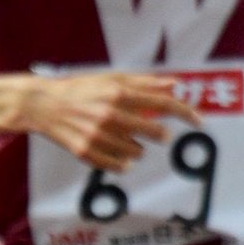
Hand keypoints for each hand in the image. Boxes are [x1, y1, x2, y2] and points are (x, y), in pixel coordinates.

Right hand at [23, 71, 200, 169]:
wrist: (44, 104)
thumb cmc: (82, 88)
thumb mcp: (112, 78)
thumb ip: (144, 82)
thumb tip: (174, 84)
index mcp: (118, 93)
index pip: (162, 104)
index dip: (185, 112)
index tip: (199, 121)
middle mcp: (110, 114)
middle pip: (153, 132)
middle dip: (160, 134)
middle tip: (160, 134)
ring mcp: (97, 135)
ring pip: (136, 152)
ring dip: (139, 149)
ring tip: (126, 139)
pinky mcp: (86, 152)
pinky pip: (118, 166)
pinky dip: (123, 162)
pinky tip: (120, 155)